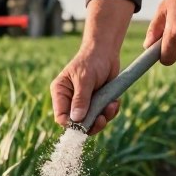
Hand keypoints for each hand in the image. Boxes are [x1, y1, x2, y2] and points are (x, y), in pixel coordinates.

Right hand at [51, 0, 128, 133]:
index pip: (61, 117)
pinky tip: (115, 102)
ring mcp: (84, 102)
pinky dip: (110, 111)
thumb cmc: (91, 61)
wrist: (106, 52)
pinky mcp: (96, 102)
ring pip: (91, 122)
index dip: (72, 124)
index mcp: (61, 93)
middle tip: (102, 119)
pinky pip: (102, 115)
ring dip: (103, 117)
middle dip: (91, 123)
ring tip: (112, 106)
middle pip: (77, 123)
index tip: (86, 124)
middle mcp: (70, 100)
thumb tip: (77, 119)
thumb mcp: (85, 79)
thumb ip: (81, 99)